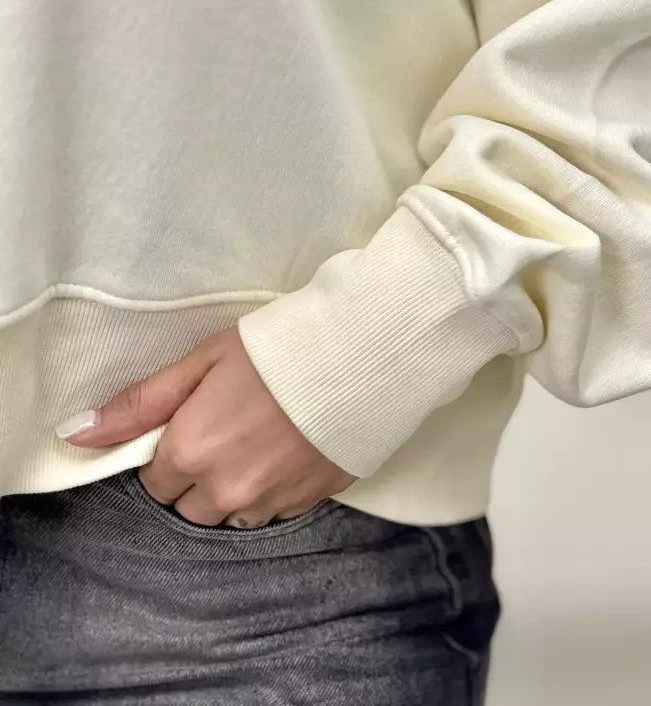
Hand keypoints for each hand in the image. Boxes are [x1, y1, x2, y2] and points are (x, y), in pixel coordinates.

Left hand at [56, 327, 354, 526]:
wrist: (361, 356)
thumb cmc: (277, 349)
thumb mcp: (203, 361)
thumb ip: (141, 403)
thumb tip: (75, 434)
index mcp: (190, 453)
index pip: (154, 482)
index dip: (169, 451)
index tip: (193, 422)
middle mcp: (224, 491)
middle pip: (190, 507)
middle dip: (197, 477)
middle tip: (227, 428)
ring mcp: (269, 503)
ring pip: (231, 516)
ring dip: (234, 489)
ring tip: (260, 439)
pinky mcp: (307, 502)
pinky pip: (272, 513)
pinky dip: (271, 490)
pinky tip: (287, 449)